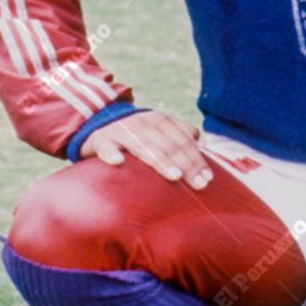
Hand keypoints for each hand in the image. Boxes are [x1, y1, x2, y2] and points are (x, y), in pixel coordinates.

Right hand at [80, 110, 213, 188]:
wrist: (98, 127)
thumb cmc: (136, 135)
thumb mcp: (158, 130)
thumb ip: (179, 134)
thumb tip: (202, 144)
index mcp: (159, 120)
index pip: (183, 140)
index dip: (196, 159)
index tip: (208, 178)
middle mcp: (142, 123)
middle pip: (168, 145)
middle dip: (186, 165)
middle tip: (199, 185)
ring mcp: (121, 131)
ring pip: (143, 146)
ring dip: (160, 161)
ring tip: (175, 176)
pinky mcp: (101, 141)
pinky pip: (105, 148)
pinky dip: (111, 154)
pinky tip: (118, 162)